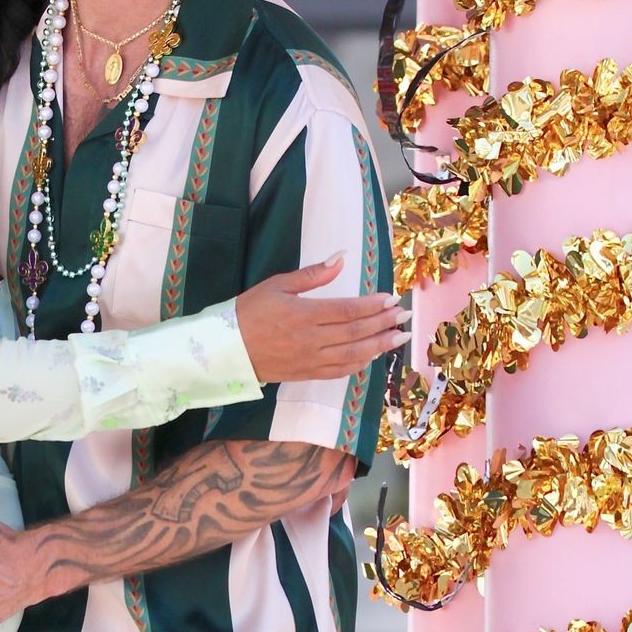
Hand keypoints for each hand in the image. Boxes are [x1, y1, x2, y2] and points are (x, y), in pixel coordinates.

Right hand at [236, 256, 407, 384]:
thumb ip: (312, 274)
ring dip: (379, 345)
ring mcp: (310, 359)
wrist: (227, 350)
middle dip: (384, 323)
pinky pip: (340, 371)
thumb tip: (341, 258)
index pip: (348, 309)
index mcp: (304, 314)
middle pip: (357, 331)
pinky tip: (373, 355)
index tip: (390, 298)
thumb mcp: (277, 285)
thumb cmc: (249, 312)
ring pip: (353, 354)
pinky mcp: (307, 373)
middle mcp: (311, 339)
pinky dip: (359, 363)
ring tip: (399, 337)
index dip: (373, 305)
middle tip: (404, 316)